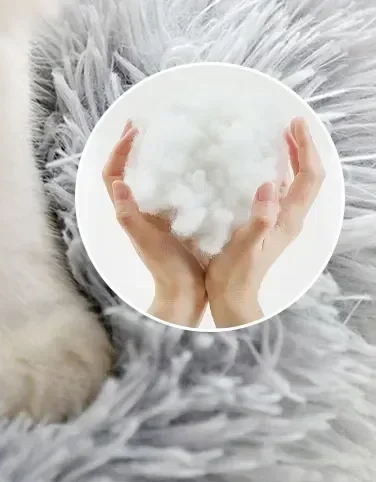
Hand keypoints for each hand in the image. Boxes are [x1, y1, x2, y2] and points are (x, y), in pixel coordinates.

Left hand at [103, 122, 206, 326]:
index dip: (119, 150)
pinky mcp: (173, 219)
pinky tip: (197, 162)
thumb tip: (117, 183)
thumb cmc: (165, 266)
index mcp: (129, 212)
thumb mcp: (147, 240)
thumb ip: (131, 215)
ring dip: (155, 155)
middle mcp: (138, 210)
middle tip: (149, 122)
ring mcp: (155, 215)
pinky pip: (171, 189)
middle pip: (127, 171)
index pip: (113, 174)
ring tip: (171, 134)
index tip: (136, 129)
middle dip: (134, 145)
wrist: (184, 291)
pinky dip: (178, 171)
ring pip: (149, 178)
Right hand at [203, 117, 325, 326]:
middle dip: (303, 148)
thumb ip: (259, 218)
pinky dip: (279, 174)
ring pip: (297, 184)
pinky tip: (263, 169)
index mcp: (288, 219)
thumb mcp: (245, 246)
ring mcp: (281, 223)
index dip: (305, 148)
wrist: (232, 298)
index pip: (308, 176)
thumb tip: (269, 185)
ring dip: (292, 159)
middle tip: (289, 126)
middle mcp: (290, 218)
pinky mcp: (269, 226)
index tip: (294, 125)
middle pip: (308, 176)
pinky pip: (281, 193)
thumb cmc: (234, 274)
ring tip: (279, 140)